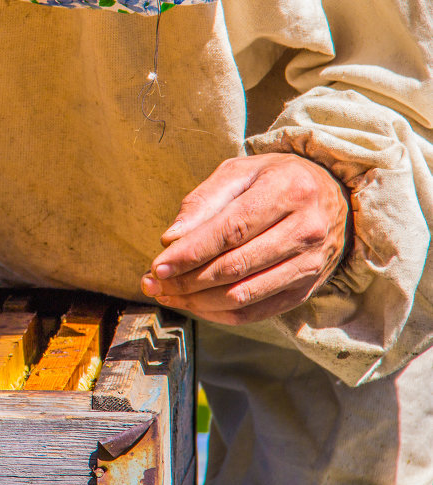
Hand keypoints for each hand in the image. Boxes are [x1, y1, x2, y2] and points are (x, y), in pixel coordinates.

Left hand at [140, 153, 349, 324]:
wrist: (333, 193)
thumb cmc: (275, 178)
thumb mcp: (239, 171)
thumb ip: (203, 201)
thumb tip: (171, 239)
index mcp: (287, 191)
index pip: (231, 230)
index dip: (191, 253)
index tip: (158, 265)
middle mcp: (306, 229)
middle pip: (235, 266)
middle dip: (186, 280)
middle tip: (152, 283)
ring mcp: (311, 263)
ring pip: (244, 295)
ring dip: (198, 301)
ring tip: (166, 294)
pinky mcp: (307, 288)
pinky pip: (258, 311)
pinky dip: (220, 314)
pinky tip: (194, 305)